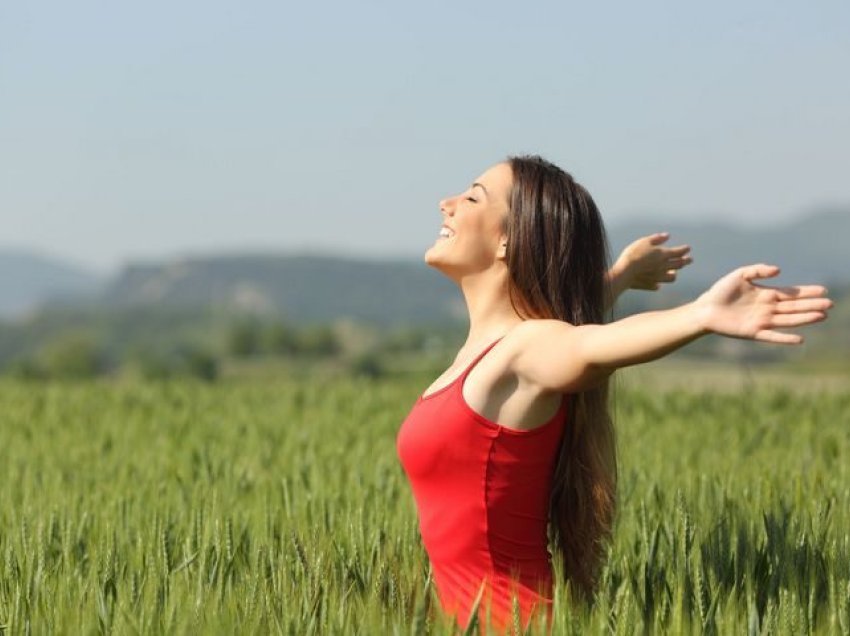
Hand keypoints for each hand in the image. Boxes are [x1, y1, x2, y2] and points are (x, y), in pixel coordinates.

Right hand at [612, 233, 691, 290]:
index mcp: (663, 255)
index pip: (679, 252)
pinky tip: (657, 283)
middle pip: (679, 264)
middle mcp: (664, 267)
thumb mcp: (644, 242)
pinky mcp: (650, 285)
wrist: (625, 272)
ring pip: (671, 277)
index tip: (688, 248)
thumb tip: (667, 236)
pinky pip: (658, 285)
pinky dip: (659, 283)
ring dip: (674, 273)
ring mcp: (658, 277)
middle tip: (689, 260)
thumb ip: (656, 239)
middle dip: (685, 261)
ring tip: (674, 272)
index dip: (684, 250)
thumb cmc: (634, 254)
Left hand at [695, 264, 831, 343]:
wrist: (704, 308)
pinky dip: (785, 338)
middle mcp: (768, 308)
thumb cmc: (721, 291)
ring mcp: (762, 321)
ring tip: (821, 316)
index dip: (807, 292)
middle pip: (794, 307)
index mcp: (766, 294)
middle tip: (829, 304)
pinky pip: (772, 336)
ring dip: (804, 319)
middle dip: (811, 305)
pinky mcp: (753, 332)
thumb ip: (758, 270)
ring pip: (788, 320)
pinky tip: (799, 339)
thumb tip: (779, 270)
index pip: (791, 293)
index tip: (823, 290)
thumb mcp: (740, 274)